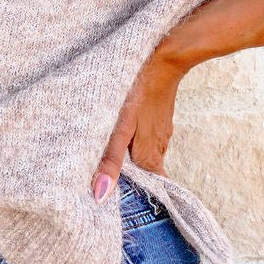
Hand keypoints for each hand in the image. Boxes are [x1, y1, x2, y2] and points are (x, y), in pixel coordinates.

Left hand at [91, 48, 181, 202]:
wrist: (162, 56)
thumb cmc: (138, 92)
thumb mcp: (119, 127)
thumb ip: (110, 161)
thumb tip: (100, 196)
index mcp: (150, 156)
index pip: (151, 190)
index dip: (138, 198)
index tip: (123, 207)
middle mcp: (159, 147)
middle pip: (146, 173)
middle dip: (131, 180)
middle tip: (108, 184)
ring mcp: (160, 131)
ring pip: (145, 154)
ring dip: (130, 159)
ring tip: (109, 162)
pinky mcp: (157, 117)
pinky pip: (146, 138)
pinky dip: (134, 142)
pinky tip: (120, 135)